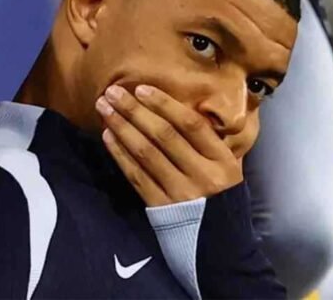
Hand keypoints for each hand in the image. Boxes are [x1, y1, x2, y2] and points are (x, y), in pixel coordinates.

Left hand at [95, 84, 242, 206]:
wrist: (220, 243)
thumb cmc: (223, 196)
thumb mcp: (228, 166)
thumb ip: (207, 141)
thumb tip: (174, 107)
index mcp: (222, 160)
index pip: (190, 124)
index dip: (164, 104)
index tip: (141, 88)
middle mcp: (201, 175)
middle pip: (163, 135)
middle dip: (135, 110)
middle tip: (113, 92)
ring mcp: (180, 193)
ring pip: (146, 153)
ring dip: (122, 127)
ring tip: (104, 108)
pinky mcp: (160, 208)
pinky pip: (136, 176)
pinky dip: (120, 154)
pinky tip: (109, 136)